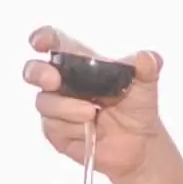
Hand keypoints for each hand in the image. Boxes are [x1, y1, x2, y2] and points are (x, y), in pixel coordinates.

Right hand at [21, 26, 165, 182]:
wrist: (139, 145)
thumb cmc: (136, 107)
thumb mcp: (146, 85)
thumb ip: (147, 68)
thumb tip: (147, 58)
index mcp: (79, 63)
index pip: (55, 43)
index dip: (43, 38)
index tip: (40, 42)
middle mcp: (62, 83)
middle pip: (34, 71)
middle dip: (38, 73)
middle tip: (53, 80)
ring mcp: (56, 108)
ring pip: (45, 103)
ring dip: (68, 108)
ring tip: (92, 114)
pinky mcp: (55, 133)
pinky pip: (53, 128)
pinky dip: (73, 129)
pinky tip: (90, 131)